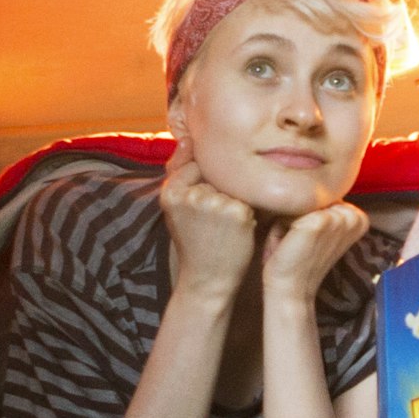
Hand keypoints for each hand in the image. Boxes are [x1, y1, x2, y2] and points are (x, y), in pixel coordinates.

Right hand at [154, 144, 259, 305]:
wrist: (206, 280)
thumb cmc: (195, 240)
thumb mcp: (179, 206)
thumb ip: (181, 172)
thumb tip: (188, 138)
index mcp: (170, 192)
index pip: (195, 168)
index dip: (203, 188)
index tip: (199, 214)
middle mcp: (189, 195)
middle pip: (216, 176)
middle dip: (219, 194)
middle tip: (212, 225)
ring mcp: (214, 203)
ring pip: (233, 186)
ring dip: (234, 202)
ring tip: (224, 228)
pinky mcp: (237, 213)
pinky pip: (249, 198)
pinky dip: (247, 213)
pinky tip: (237, 231)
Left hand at [259, 199, 369, 304]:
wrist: (291, 289)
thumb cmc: (301, 261)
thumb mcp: (320, 231)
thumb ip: (323, 209)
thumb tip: (307, 185)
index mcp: (359, 218)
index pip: (323, 196)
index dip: (308, 216)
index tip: (310, 241)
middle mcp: (354, 216)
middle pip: (312, 197)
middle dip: (298, 216)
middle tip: (299, 244)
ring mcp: (338, 218)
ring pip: (299, 202)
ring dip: (287, 221)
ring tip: (292, 244)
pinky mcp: (319, 221)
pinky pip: (287, 210)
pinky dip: (279, 227)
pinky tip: (287, 245)